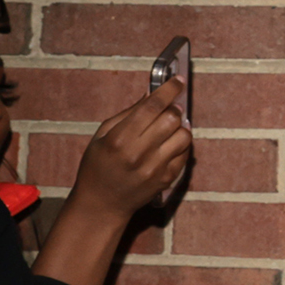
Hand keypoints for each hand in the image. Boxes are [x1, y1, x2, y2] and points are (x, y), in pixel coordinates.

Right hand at [66, 91, 192, 221]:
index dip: (169, 90)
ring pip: (184, 135)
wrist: (101, 203)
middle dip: (174, 108)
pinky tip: (169, 144)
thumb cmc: (98, 166)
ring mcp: (155, 168)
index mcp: (119, 139)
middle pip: (172, 118)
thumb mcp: (102, 135)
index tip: (178, 81)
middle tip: (170, 108)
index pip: (152, 106)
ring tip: (168, 128)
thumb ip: (128, 113)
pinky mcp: (166, 179)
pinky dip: (181, 144)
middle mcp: (139, 153)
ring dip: (180, 127)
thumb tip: (151, 93)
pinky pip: (185, 153)